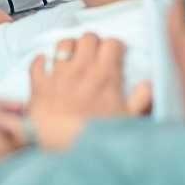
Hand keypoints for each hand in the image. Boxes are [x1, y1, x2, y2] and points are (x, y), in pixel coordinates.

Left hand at [28, 33, 152, 149]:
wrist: (65, 146)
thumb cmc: (98, 135)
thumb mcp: (128, 121)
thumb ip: (141, 101)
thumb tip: (148, 85)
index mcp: (105, 75)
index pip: (112, 44)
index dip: (115, 47)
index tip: (116, 54)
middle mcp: (81, 69)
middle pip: (87, 38)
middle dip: (93, 43)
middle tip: (95, 55)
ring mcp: (58, 75)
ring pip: (63, 44)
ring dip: (69, 47)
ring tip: (73, 56)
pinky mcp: (39, 84)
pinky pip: (37, 62)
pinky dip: (41, 61)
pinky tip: (47, 65)